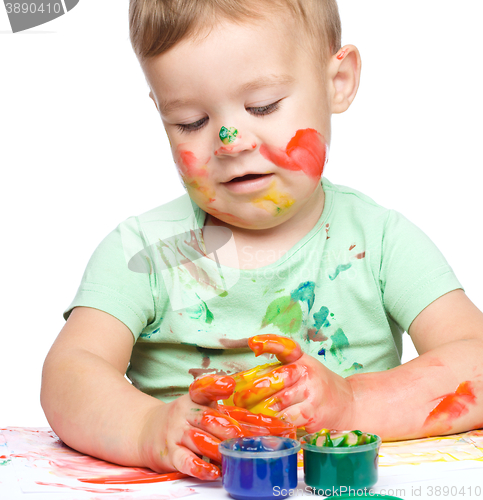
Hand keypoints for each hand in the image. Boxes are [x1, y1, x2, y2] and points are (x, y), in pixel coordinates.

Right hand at [138, 376, 243, 480]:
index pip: (203, 389)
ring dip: (216, 449)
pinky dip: (199, 467)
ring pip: (198, 440)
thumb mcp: (200, 408)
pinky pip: (185, 461)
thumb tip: (265, 423)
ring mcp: (175, 433)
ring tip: (230, 454)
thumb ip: (227, 413)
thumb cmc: (184, 420)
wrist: (145, 430)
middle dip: (225, 428)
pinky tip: (212, 471)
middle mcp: (184, 413)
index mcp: (194, 399)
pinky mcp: (169, 454)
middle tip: (240, 435)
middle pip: (206, 419)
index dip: (216, 386)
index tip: (229, 385)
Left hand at [229, 334, 353, 431]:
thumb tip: (242, 380)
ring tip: (243, 414)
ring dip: (258, 410)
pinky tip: (263, 426)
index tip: (253, 343)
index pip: (285, 346)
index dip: (269, 343)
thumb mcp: (300, 367)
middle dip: (252, 391)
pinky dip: (273, 424)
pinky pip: (287, 420)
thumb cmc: (315, 385)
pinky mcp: (313, 415)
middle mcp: (306, 372)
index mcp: (300, 358)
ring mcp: (311, 393)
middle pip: (275, 379)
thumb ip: (276, 368)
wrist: (347, 404)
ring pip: (277, 402)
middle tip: (238, 399)